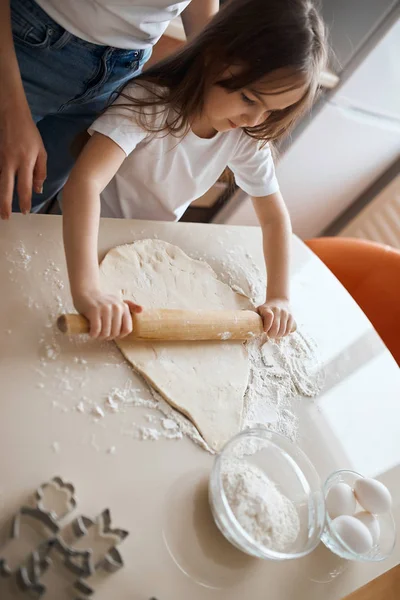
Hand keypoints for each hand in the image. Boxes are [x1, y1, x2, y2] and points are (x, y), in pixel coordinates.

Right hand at [0, 103, 46, 217]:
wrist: (11, 114)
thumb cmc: (29, 133)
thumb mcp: (41, 151)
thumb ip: (40, 171)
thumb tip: (37, 190)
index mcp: (25, 161)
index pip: (24, 187)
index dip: (24, 201)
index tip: (25, 212)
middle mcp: (10, 162)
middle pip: (6, 188)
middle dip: (5, 205)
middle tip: (6, 218)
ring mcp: (1, 159)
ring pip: (0, 182)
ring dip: (1, 197)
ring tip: (2, 210)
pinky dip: (0, 184)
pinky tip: (1, 193)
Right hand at [74, 290, 141, 339]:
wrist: (86, 292)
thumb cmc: (102, 301)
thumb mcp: (118, 302)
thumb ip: (130, 306)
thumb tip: (141, 310)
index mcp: (124, 307)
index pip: (127, 329)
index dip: (120, 336)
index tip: (112, 334)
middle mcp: (117, 307)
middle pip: (115, 333)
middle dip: (108, 337)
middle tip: (101, 335)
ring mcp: (106, 309)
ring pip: (106, 332)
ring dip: (100, 337)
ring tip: (96, 334)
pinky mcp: (94, 311)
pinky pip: (96, 330)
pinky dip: (93, 334)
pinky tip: (91, 333)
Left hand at [257, 298, 295, 337]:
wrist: (279, 300)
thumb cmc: (266, 309)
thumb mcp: (259, 310)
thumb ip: (253, 317)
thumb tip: (244, 325)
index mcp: (267, 308)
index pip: (269, 317)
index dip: (267, 326)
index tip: (265, 331)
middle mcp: (277, 310)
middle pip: (276, 327)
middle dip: (272, 334)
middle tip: (269, 335)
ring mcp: (285, 313)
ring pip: (282, 330)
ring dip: (278, 336)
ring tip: (275, 335)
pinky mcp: (291, 317)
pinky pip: (288, 329)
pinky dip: (284, 334)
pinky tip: (281, 334)